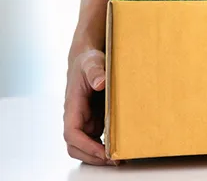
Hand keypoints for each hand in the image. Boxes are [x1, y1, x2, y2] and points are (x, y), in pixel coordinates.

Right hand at [64, 48, 117, 165]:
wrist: (88, 60)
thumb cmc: (88, 61)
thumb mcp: (92, 62)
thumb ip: (95, 71)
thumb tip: (100, 83)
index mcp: (73, 106)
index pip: (72, 133)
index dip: (86, 146)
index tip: (103, 152)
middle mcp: (76, 117)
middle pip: (76, 146)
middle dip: (93, 157)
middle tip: (115, 160)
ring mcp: (85, 121)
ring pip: (85, 147)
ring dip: (99, 156)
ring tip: (120, 158)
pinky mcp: (94, 121)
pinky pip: (96, 140)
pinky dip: (106, 147)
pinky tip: (121, 148)